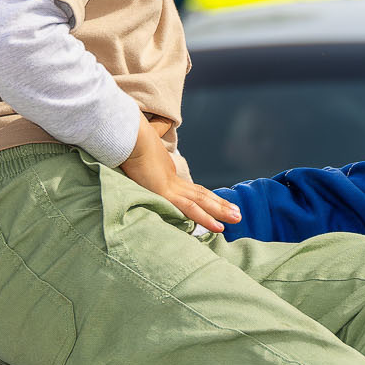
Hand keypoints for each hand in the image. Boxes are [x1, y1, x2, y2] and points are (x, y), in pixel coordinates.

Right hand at [120, 126, 239, 233]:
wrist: (126, 137)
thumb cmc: (126, 144)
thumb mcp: (135, 158)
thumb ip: (141, 163)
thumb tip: (139, 154)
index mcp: (166, 174)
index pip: (191, 189)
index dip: (206, 197)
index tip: (218, 204)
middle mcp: (172, 180)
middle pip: (201, 194)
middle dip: (219, 204)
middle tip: (237, 212)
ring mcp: (170, 187)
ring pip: (202, 202)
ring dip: (220, 211)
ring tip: (237, 218)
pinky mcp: (165, 193)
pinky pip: (190, 209)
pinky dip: (205, 218)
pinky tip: (219, 227)